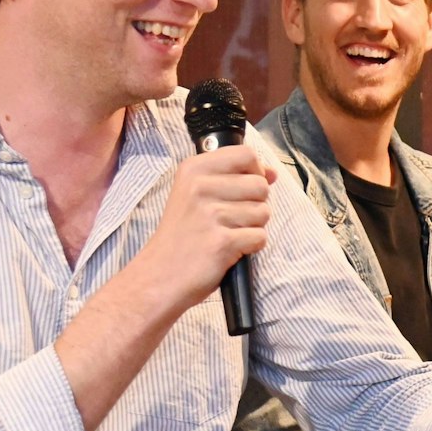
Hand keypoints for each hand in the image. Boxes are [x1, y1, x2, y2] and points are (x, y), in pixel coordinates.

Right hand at [144, 146, 276, 307]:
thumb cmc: (183, 236)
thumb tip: (271, 173)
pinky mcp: (221, 241)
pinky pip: (260, 237)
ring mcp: (210, 214)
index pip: (246, 154)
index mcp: (193, 169)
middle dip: (255, 205)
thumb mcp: (198, 195)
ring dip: (252, 228)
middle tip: (229, 220)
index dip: (254, 173)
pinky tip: (228, 250)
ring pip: (264, 212)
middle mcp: (199, 187)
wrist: (159, 276)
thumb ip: (235, 178)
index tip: (241, 190)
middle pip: (260, 185)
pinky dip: (250, 247)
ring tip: (225, 234)